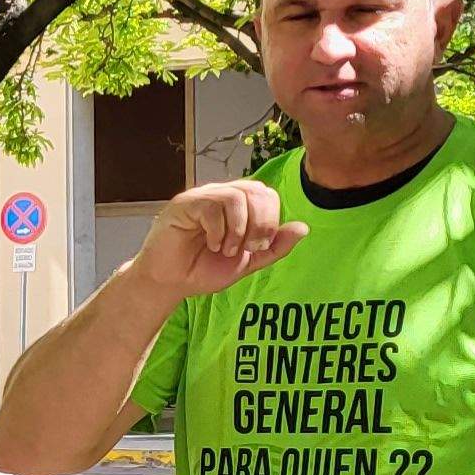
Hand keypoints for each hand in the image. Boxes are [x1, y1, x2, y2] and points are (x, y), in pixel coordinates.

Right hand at [127, 181, 308, 297]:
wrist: (171, 283)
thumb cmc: (203, 269)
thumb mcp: (248, 262)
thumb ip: (274, 246)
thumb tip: (303, 228)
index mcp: (239, 206)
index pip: (267, 195)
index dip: (270, 220)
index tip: (258, 247)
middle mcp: (221, 195)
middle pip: (256, 191)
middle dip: (259, 223)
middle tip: (245, 248)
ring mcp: (202, 197)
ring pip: (236, 196)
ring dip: (238, 229)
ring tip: (225, 249)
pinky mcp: (183, 204)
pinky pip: (212, 205)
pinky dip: (219, 230)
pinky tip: (211, 244)